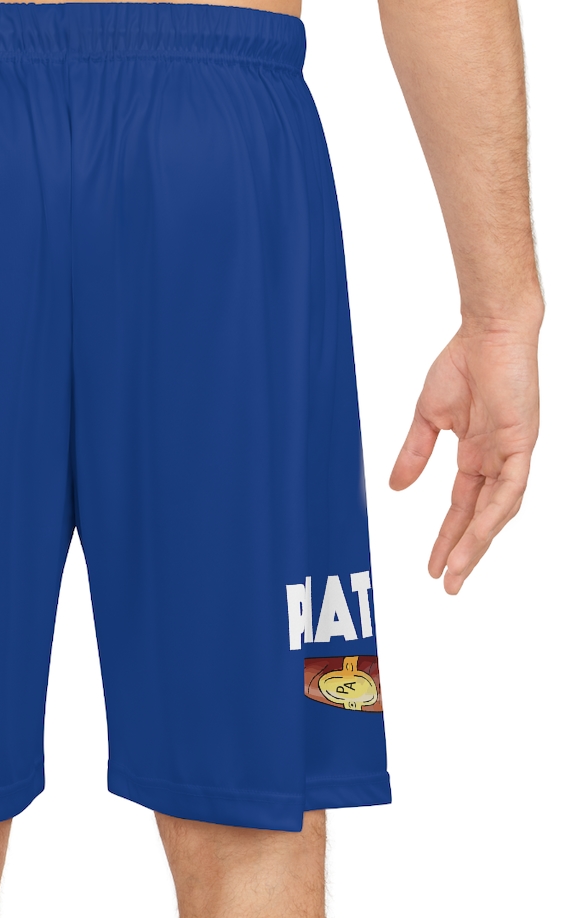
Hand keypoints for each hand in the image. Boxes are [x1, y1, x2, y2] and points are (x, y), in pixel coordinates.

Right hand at [389, 321, 539, 593]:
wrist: (488, 331)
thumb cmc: (462, 363)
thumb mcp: (428, 417)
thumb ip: (414, 453)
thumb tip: (395, 488)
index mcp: (477, 454)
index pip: (461, 506)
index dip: (447, 537)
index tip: (432, 566)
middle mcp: (498, 460)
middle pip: (481, 518)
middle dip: (464, 552)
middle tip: (449, 586)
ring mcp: (512, 453)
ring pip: (498, 510)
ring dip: (478, 542)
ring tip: (459, 570)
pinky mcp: (522, 441)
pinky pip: (512, 486)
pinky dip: (496, 511)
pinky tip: (481, 533)